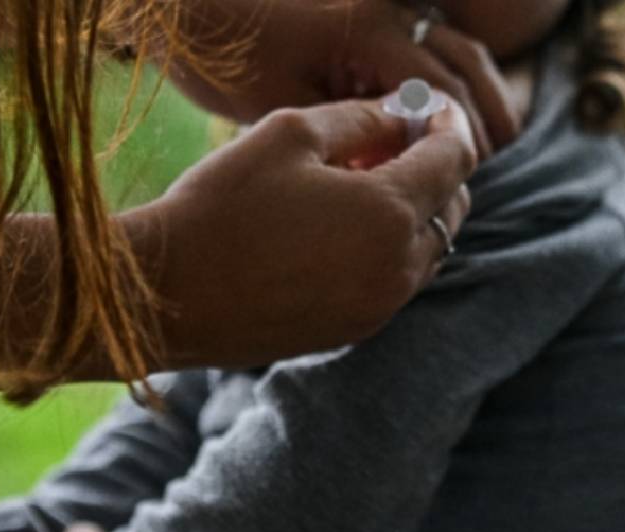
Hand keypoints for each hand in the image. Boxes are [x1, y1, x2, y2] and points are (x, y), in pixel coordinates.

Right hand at [132, 96, 476, 370]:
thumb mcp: (290, 135)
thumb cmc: (222, 206)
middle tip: (388, 145)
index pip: (455, 159)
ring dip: (414, 212)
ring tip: (359, 188)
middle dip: (435, 169)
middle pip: (453, 207)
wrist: (169, 295)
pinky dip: (391, 249)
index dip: (447, 124)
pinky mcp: (356, 329)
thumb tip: (399, 115)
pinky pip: (398, 280)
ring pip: (429, 248)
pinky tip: (342, 232)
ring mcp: (381, 306)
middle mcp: (399, 266)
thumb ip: (360, 119)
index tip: (427, 110)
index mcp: (390, 212)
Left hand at [165, 0, 519, 157]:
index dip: (461, 134)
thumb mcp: (290, 108)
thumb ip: (348, 134)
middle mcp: (386, 13)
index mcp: (369, 34)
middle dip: (488, 108)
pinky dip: (450, 75)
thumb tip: (393, 169)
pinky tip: (445, 113)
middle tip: (495, 152)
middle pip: (464, 60)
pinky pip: (431, 41)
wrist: (196, 15)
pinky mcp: (372, 14)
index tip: (468, 169)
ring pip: (456, 44)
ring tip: (489, 133)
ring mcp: (382, 8)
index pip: (440, 89)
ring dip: (478, 88)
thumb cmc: (231, 63)